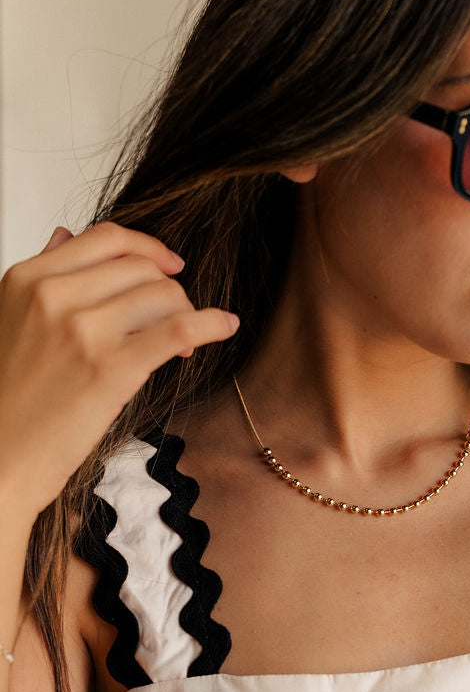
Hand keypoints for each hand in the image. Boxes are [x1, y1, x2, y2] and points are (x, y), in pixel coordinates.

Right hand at [0, 221, 238, 520]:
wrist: (0, 457)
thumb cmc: (10, 397)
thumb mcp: (10, 318)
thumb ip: (44, 275)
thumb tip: (65, 234)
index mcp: (28, 279)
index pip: (107, 239)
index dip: (149, 248)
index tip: (170, 265)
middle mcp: (53, 296)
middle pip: (142, 268)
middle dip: (168, 290)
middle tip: (175, 320)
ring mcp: (82, 330)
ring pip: (164, 294)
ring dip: (187, 313)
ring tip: (183, 343)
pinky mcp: (111, 368)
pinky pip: (180, 327)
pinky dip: (211, 323)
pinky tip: (225, 326)